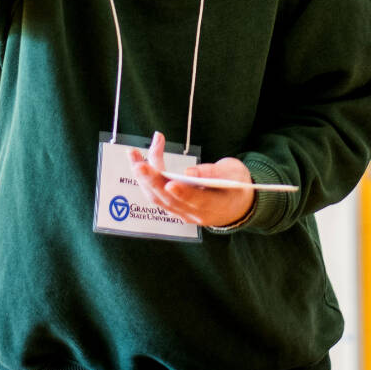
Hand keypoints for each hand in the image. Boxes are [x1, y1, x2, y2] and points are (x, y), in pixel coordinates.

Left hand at [126, 131, 255, 228]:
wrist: (237, 206)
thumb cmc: (236, 185)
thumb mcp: (234, 173)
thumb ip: (213, 173)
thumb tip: (189, 172)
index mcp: (216, 205)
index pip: (197, 201)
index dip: (183, 193)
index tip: (171, 183)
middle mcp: (196, 214)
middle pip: (170, 199)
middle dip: (152, 181)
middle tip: (139, 163)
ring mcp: (182, 213)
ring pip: (158, 198)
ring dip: (142, 177)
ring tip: (133, 155)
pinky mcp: (174, 208)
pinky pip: (157, 195)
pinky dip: (146, 179)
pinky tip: (139, 161)